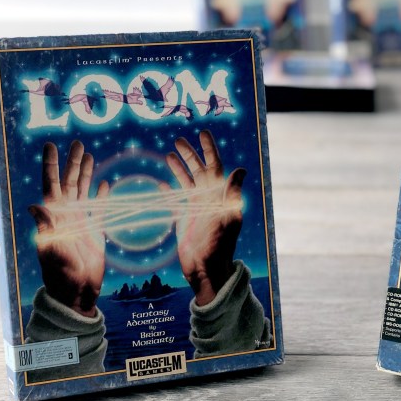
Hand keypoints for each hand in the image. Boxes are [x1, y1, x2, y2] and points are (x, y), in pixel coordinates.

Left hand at [28, 141, 108, 315]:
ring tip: (89, 155)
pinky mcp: (95, 231)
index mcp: (55, 216)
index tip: (51, 145)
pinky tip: (105, 183)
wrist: (78, 292)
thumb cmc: (62, 274)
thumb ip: (46, 228)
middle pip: (69, 181)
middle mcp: (67, 215)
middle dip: (72, 162)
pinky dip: (102, 195)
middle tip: (77, 142)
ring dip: (86, 173)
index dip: (51, 164)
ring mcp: (81, 222)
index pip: (52, 184)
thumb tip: (34, 206)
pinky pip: (99, 208)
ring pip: (83, 190)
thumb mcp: (52, 250)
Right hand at [164, 131, 245, 305]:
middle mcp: (207, 197)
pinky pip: (174, 200)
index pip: (215, 165)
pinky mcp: (183, 218)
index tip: (203, 132)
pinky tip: (160, 181)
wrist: (207, 268)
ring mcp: (195, 207)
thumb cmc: (220, 243)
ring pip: (185, 181)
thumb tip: (241, 169)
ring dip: (178, 167)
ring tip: (168, 154)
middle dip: (190, 154)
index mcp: (219, 194)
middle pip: (198, 169)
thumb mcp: (228, 216)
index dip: (209, 149)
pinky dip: (167, 190)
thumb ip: (232, 193)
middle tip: (179, 139)